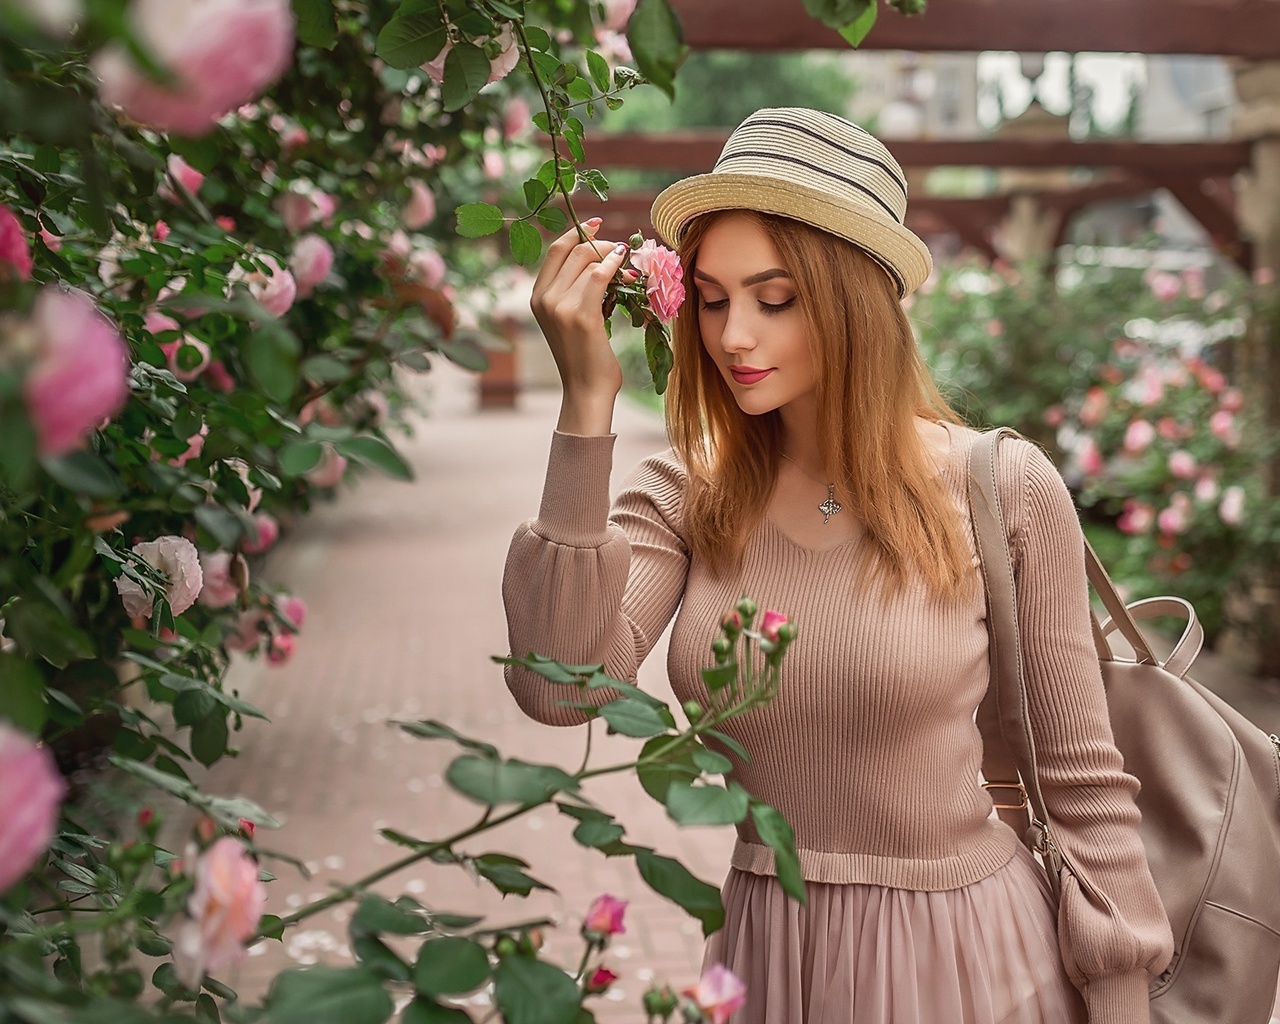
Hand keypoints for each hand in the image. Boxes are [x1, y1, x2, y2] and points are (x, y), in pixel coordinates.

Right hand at [530, 219, 633, 417]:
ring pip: (589, 260)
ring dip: (613, 257)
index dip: (576, 232)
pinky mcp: (580, 315)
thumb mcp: (571, 320)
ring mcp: (559, 306)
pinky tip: (626, 267)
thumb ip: (575, 292)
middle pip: (574, 250)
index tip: (597, 224)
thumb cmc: (585, 357)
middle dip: (601, 243)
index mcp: (537, 297)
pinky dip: (615, 265)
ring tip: (630, 266)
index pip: (555, 250)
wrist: (586, 390)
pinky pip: (599, 275)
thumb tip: (600, 262)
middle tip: (622, 250)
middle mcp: (543, 298)